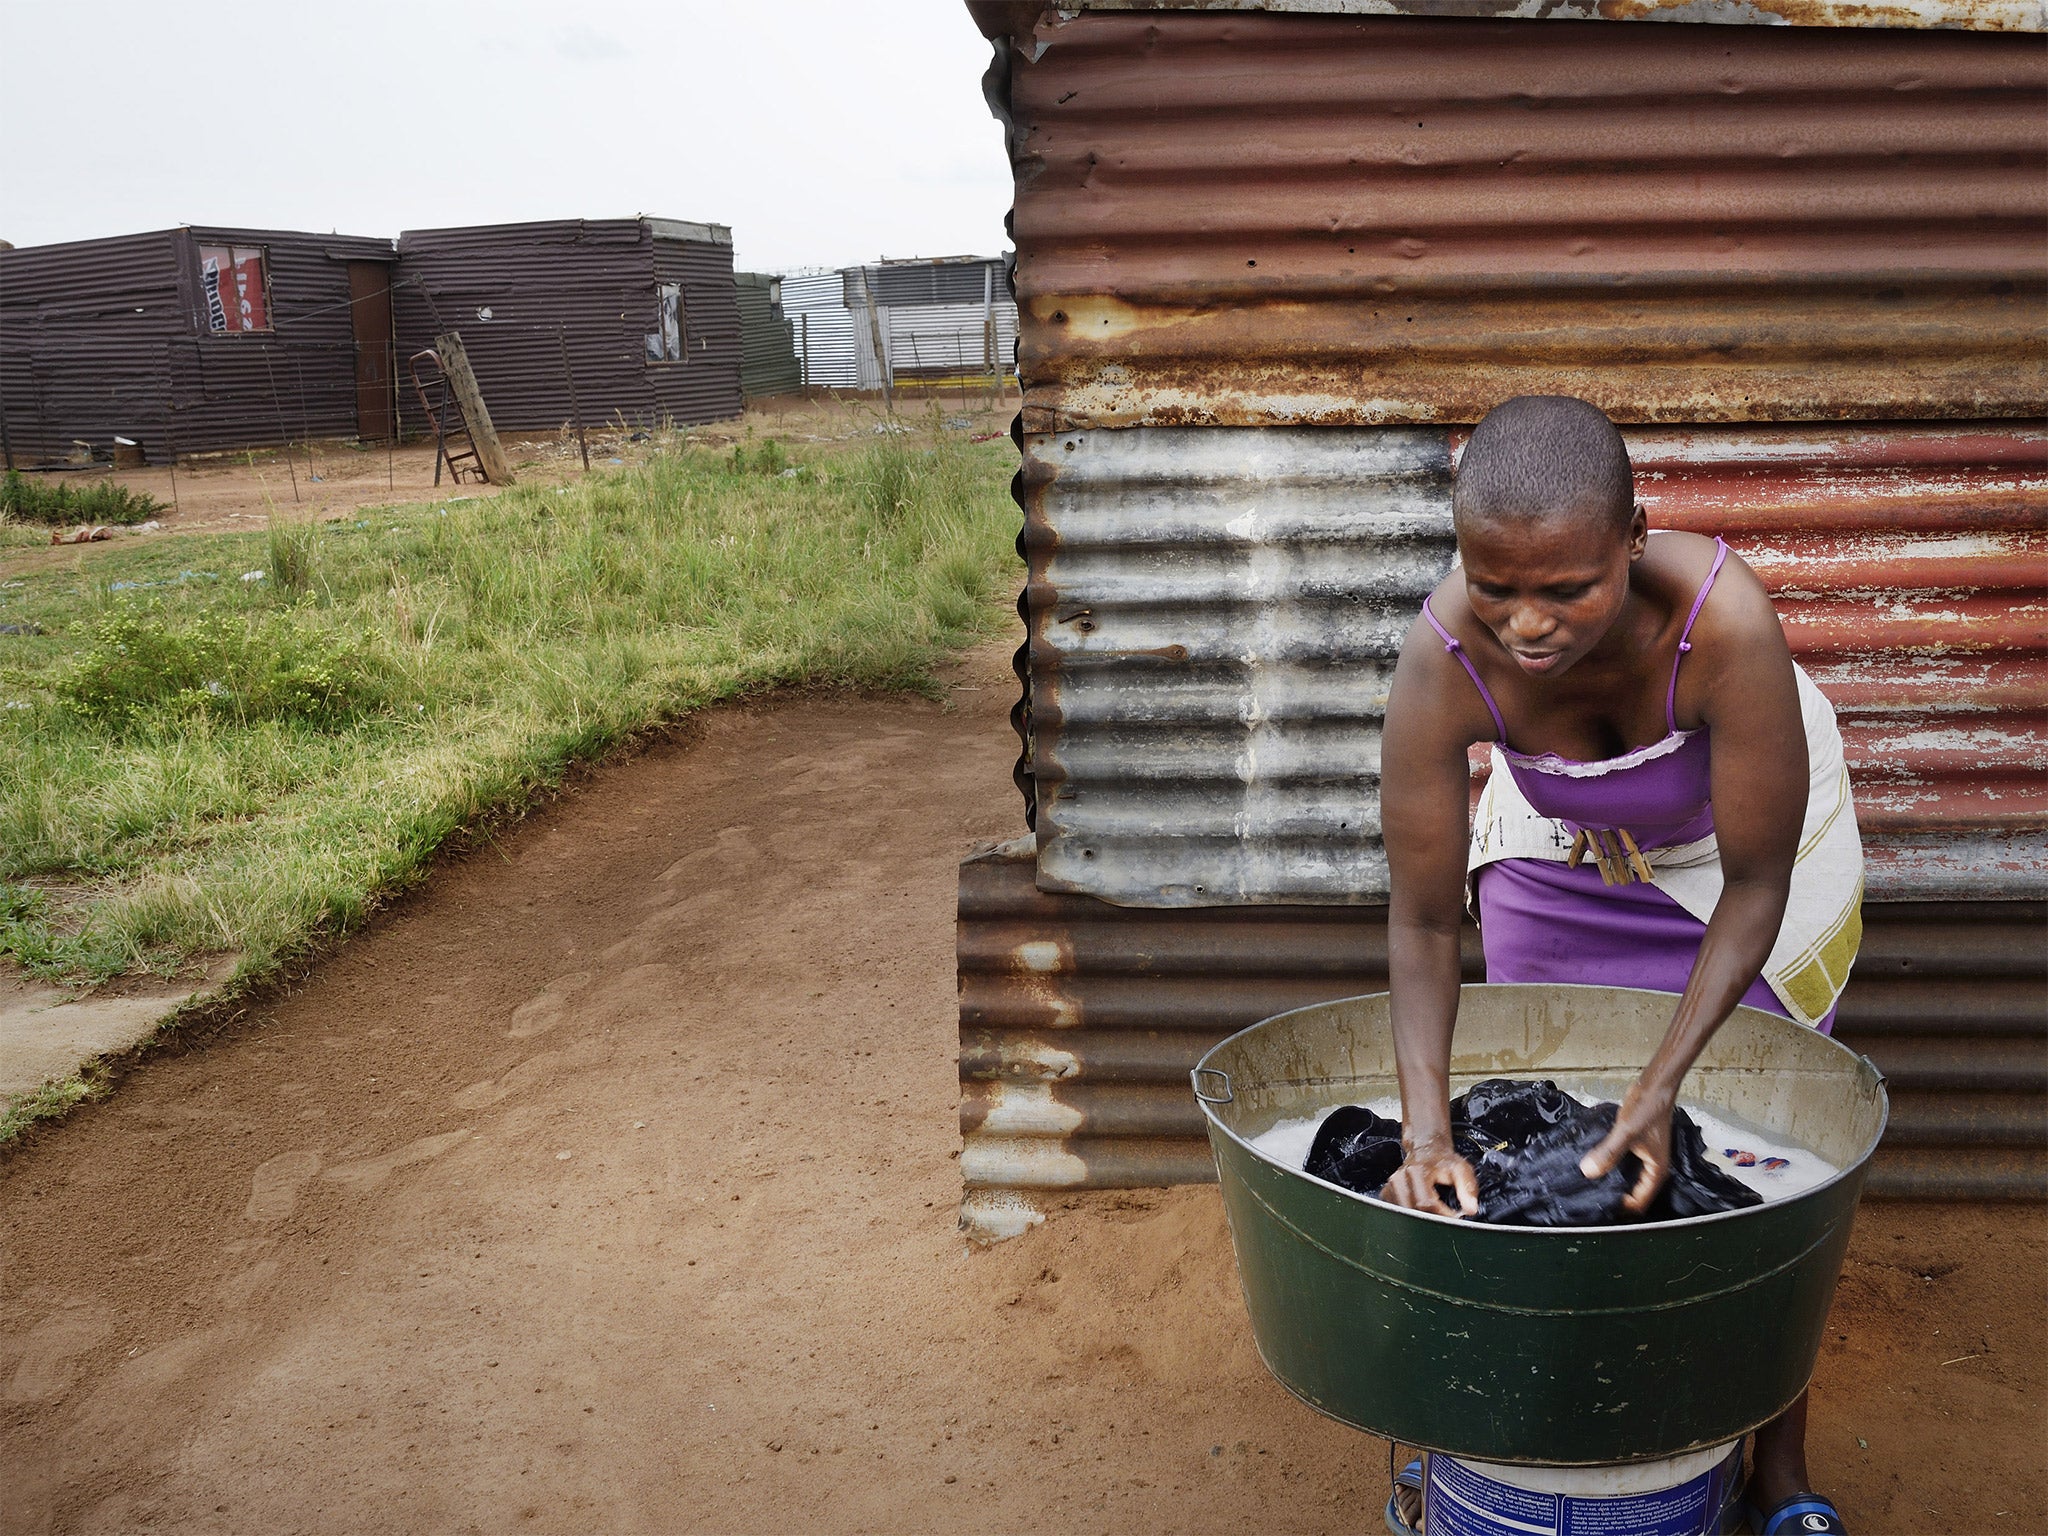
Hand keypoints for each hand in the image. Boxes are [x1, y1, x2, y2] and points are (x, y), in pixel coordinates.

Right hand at [1382, 1135, 1479, 1218]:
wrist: (1426, 1149)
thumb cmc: (1444, 1161)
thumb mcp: (1462, 1169)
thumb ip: (1468, 1188)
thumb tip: (1471, 1209)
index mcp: (1416, 1172)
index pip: (1426, 1203)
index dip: (1442, 1214)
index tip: (1454, 1216)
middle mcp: (1399, 1179)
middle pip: (1413, 1212)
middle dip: (1431, 1219)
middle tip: (1445, 1217)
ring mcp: (1391, 1186)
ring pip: (1404, 1215)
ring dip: (1420, 1219)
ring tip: (1434, 1212)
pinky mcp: (1387, 1193)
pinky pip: (1397, 1213)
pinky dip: (1410, 1216)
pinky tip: (1420, 1209)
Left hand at [1580, 1078, 1675, 1214]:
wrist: (1654, 1086)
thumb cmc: (1647, 1108)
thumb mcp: (1626, 1132)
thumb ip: (1609, 1152)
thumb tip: (1589, 1171)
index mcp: (1657, 1171)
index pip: (1640, 1202)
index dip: (1622, 1208)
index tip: (1601, 1207)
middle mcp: (1653, 1168)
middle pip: (1634, 1193)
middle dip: (1616, 1197)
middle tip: (1592, 1199)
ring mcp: (1645, 1158)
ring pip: (1628, 1179)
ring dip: (1613, 1182)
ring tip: (1591, 1185)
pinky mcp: (1637, 1147)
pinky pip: (1624, 1165)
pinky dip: (1612, 1167)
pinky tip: (1595, 1164)